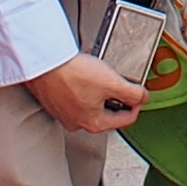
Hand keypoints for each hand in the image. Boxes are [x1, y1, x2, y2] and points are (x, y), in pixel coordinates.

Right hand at [29, 54, 148, 135]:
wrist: (43, 62)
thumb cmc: (71, 74)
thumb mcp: (112, 82)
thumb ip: (133, 93)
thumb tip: (143, 98)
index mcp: (94, 123)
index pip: (127, 119)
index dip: (137, 102)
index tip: (139, 90)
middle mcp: (78, 122)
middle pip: (109, 110)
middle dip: (115, 92)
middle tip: (116, 77)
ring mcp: (65, 112)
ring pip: (92, 100)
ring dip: (99, 85)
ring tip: (98, 70)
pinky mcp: (55, 100)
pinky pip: (76, 93)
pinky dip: (83, 81)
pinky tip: (83, 68)